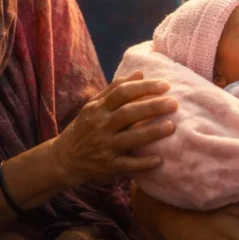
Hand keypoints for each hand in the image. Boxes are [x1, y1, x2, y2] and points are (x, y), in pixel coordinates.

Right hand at [52, 71, 177, 186]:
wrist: (64, 159)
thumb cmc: (84, 128)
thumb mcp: (93, 106)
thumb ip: (115, 89)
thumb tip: (140, 73)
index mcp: (98, 109)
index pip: (122, 92)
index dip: (144, 87)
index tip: (166, 85)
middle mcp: (101, 126)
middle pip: (129, 113)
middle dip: (152, 107)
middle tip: (174, 103)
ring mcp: (104, 147)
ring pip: (130, 138)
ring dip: (151, 132)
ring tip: (172, 127)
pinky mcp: (108, 166)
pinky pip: (128, 165)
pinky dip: (143, 164)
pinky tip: (159, 160)